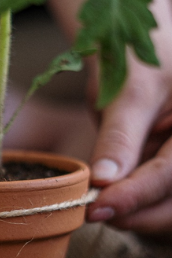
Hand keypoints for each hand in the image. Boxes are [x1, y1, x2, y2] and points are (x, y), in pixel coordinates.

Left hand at [87, 36, 171, 237]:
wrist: (133, 44)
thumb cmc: (135, 57)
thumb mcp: (128, 92)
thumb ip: (119, 137)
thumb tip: (102, 182)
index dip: (135, 196)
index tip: (97, 208)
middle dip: (137, 212)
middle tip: (93, 212)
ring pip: (170, 204)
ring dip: (136, 212)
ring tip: (98, 204)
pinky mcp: (171, 163)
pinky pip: (159, 193)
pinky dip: (134, 202)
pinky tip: (110, 198)